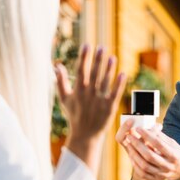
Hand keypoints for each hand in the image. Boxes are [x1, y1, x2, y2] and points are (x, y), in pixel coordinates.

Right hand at [55, 44, 125, 173]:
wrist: (85, 135)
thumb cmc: (74, 115)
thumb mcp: (64, 98)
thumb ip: (60, 81)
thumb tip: (56, 66)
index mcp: (78, 90)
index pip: (81, 69)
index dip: (84, 57)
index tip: (87, 45)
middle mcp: (88, 93)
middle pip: (93, 73)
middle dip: (97, 60)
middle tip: (101, 47)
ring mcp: (99, 100)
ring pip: (105, 81)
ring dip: (109, 69)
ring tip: (112, 57)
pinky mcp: (109, 107)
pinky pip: (114, 93)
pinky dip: (118, 84)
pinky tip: (123, 74)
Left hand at [120, 123, 179, 179]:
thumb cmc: (179, 155)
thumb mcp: (174, 144)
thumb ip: (161, 137)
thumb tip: (148, 128)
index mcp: (174, 155)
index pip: (158, 144)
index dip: (147, 136)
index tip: (138, 129)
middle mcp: (168, 166)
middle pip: (149, 156)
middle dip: (137, 145)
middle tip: (130, 136)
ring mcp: (162, 175)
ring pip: (144, 166)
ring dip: (134, 154)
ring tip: (129, 145)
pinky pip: (143, 174)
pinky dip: (135, 165)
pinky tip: (132, 156)